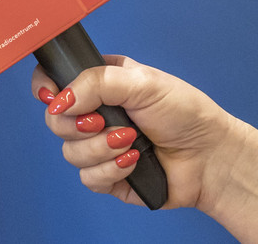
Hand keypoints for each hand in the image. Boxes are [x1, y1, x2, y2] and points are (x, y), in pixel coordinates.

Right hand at [31, 55, 257, 243]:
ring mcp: (100, 145)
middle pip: (55, 120)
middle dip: (81, 125)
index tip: (54, 96)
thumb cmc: (185, 112)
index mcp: (101, 82)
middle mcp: (97, 112)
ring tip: (132, 141)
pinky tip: (134, 161)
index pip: (54, 79)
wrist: (209, 157)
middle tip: (106, 121)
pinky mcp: (107, 176)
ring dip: (102, 149)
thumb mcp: (143, 83)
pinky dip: (111, 170)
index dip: (47, 89)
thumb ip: (97, 82)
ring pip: (70, 152)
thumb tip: (59, 99)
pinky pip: (88, 178)